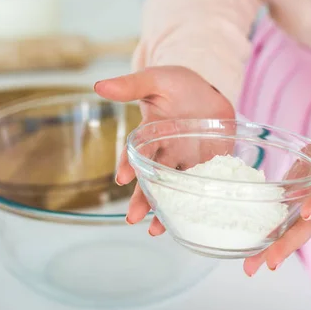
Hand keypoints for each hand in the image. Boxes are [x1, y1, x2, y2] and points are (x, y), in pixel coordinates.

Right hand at [94, 66, 234, 233]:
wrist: (210, 89)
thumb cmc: (178, 83)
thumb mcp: (155, 79)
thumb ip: (131, 85)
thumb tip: (98, 85)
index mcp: (152, 133)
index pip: (137, 151)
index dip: (128, 164)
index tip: (122, 178)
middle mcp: (168, 151)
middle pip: (153, 178)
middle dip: (142, 198)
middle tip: (132, 218)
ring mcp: (189, 160)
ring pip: (175, 188)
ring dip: (165, 208)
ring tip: (156, 230)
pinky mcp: (212, 163)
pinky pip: (205, 183)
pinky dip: (200, 200)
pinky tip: (194, 218)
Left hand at [243, 115, 310, 275]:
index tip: (308, 214)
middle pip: (308, 224)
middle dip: (289, 243)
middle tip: (268, 263)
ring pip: (291, 225)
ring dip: (271, 245)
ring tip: (250, 267)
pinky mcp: (299, 191)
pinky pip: (281, 211)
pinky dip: (265, 226)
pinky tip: (246, 240)